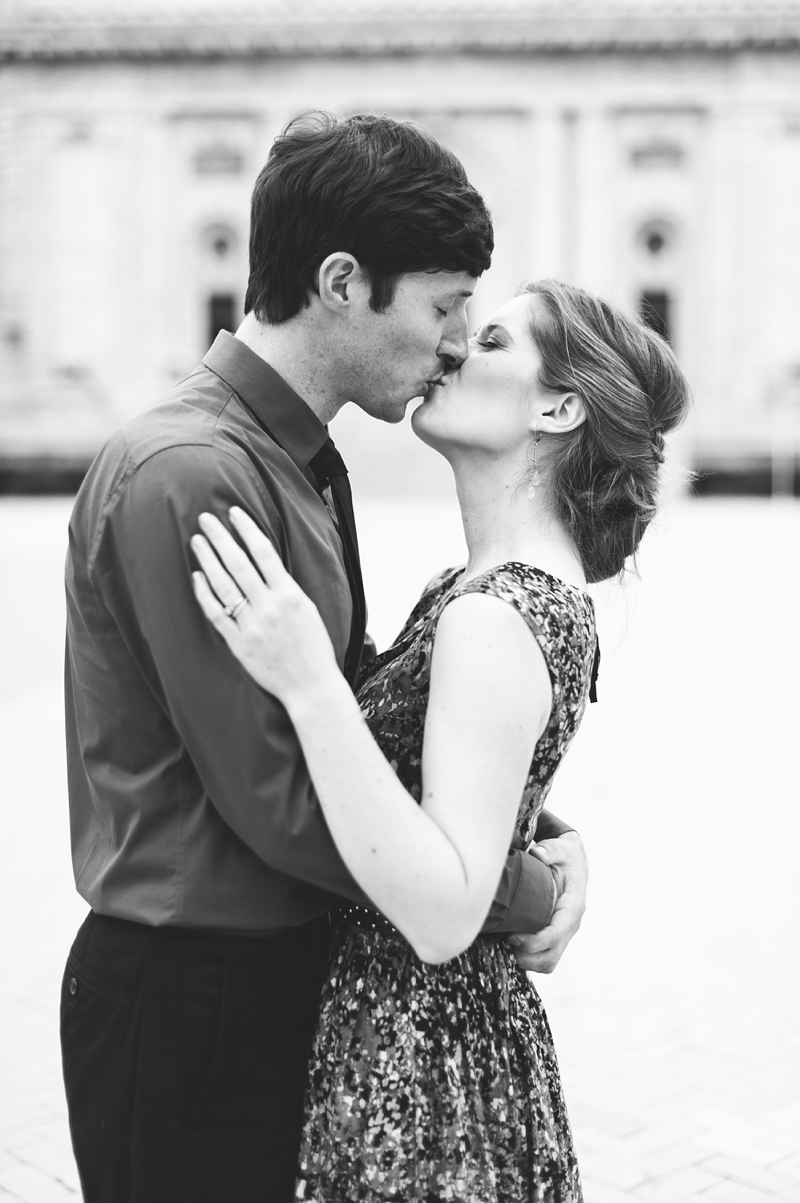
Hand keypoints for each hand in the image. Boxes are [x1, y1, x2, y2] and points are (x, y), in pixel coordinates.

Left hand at [191, 507, 338, 700]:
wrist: (310, 685)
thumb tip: (266, 563)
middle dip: (220, 537)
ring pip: (224, 585)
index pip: (264, 552)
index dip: (247, 529)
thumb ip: (286, 587)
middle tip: (205, 518)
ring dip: (208, 560)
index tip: (233, 512)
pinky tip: (196, 577)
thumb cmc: (313, 647)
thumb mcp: (308, 609)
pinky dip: (205, 594)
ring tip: (197, 540)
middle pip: (238, 563)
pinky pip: (216, 614)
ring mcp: (251, 625)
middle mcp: (269, 607)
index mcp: (290, 595)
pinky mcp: (238, 643)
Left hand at [508, 831, 587, 973]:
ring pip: (548, 962)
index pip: (556, 934)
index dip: (535, 942)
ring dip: (527, 962)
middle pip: (551, 956)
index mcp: (573, 907)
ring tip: (506, 947)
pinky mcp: (556, 937)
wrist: (575, 864)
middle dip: (527, 957)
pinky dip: (529, 959)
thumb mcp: (560, 849)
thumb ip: (550, 850)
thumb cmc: (565, 857)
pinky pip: (545, 958)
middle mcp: (571, 925)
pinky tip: (512, 946)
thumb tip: (538, 853)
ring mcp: (564, 933)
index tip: (512, 937)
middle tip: (504, 942)